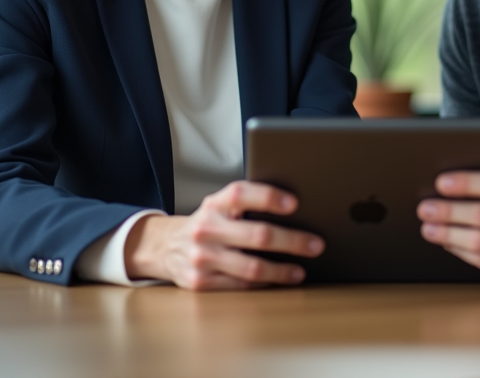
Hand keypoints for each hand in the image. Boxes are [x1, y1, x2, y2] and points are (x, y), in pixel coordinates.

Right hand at [124, 180, 323, 289]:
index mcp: (214, 204)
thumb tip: (292, 209)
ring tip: (300, 271)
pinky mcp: (200, 282)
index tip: (294, 203)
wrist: (163, 246)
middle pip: (257, 235)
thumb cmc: (206, 223)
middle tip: (315, 244)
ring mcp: (203, 258)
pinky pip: (240, 285)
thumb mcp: (219, 206)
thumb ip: (246, 204)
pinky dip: (263, 284)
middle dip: (292, 241)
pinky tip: (278, 281)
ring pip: (251, 268)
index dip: (269, 197)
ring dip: (281, 271)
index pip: (242, 194)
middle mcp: (207, 229)